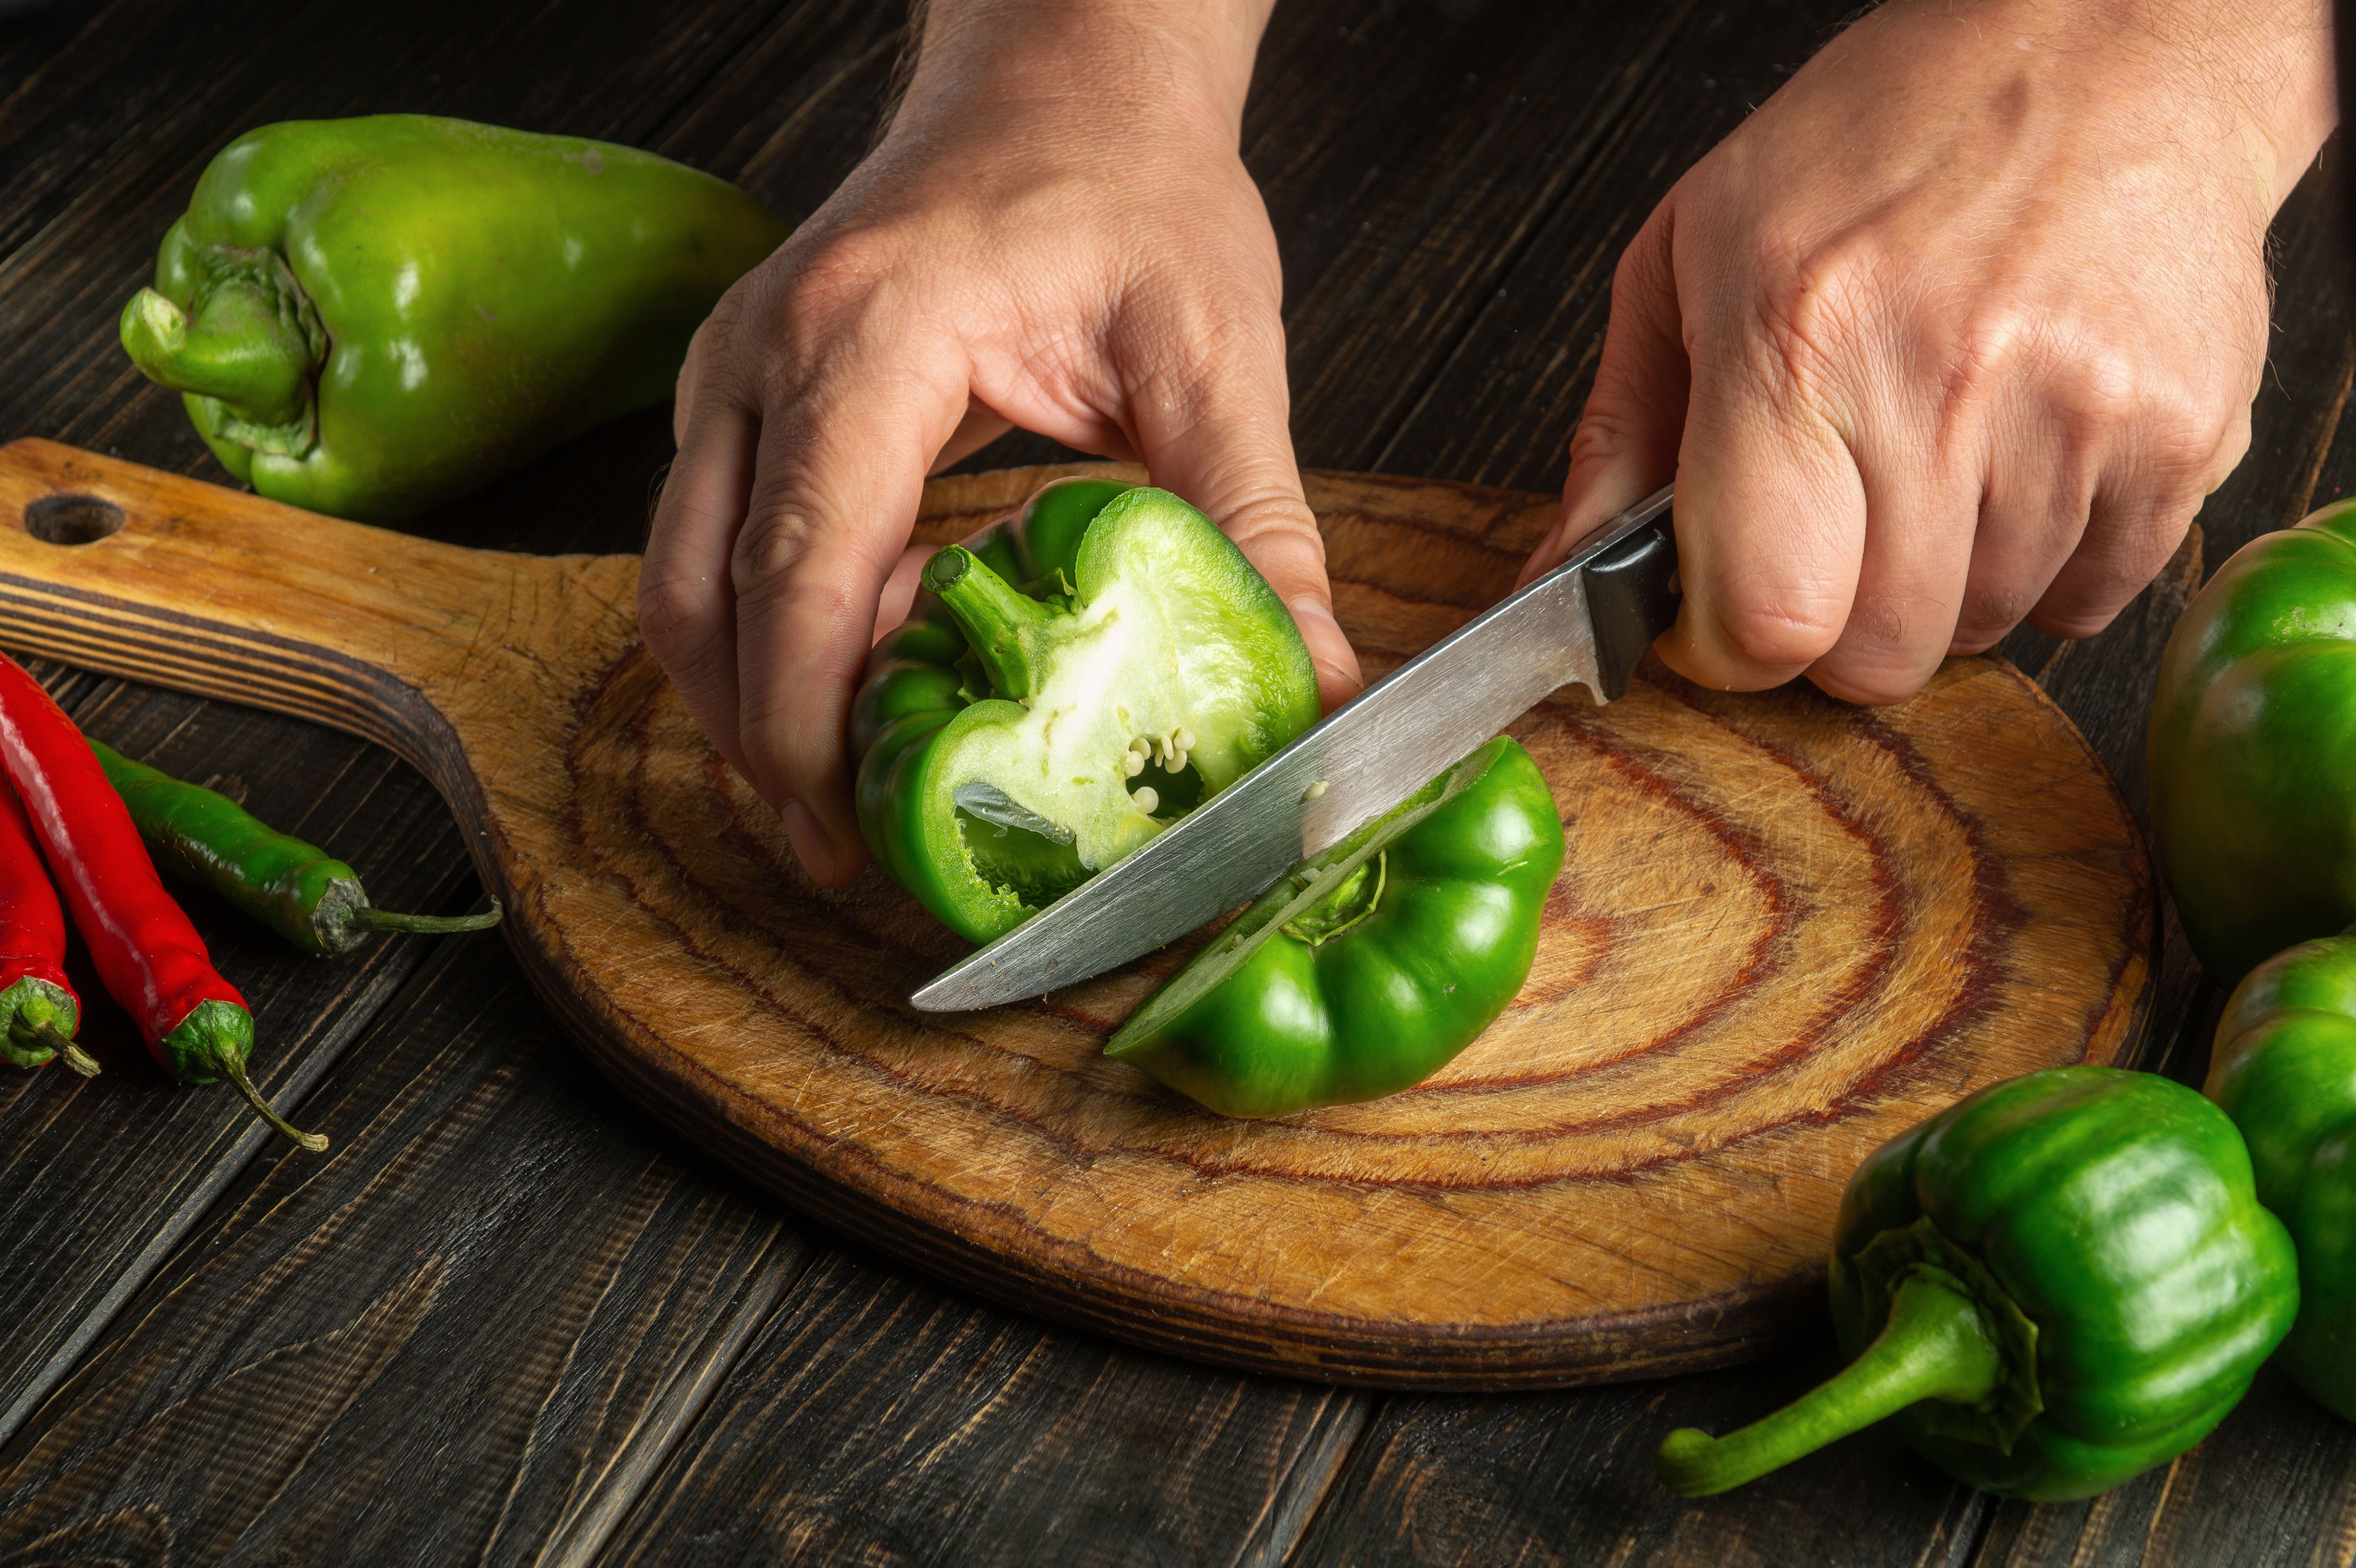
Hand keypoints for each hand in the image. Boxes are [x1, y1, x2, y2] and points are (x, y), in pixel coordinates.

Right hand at [641, 0, 1361, 886]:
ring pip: (683, 583)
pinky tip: (859, 702)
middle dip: (757, 748)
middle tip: (839, 859)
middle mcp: (766, 350)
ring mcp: (738, 370)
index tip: (847, 830)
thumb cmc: (1127, 179)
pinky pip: (721, 546)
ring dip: (743, 708)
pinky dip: (772, 642)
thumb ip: (1256, 524)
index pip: (804, 560)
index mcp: (871, 331)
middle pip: (699, 594)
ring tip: (834, 812)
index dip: (809, 718)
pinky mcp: (751, 396)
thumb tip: (1312, 683)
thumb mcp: (1215, 347)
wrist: (1060, 68)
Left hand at [1521, 0, 2334, 702]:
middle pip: (1876, 655)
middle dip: (1838, 625)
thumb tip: (1555, 580)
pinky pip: (2090, 600)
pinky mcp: (2182, 432)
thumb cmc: (1881, 140)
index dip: (1731, 647)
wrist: (2100, 43)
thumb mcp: (1688, 253)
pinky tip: (2024, 455)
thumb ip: (1617, 438)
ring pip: (1983, 631)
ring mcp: (2077, 412)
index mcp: (1795, 341)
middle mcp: (1941, 382)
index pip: (1763, 616)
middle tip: (1838, 529)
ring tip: (1940, 453)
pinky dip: (2048, 565)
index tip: (1726, 610)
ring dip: (1944, 585)